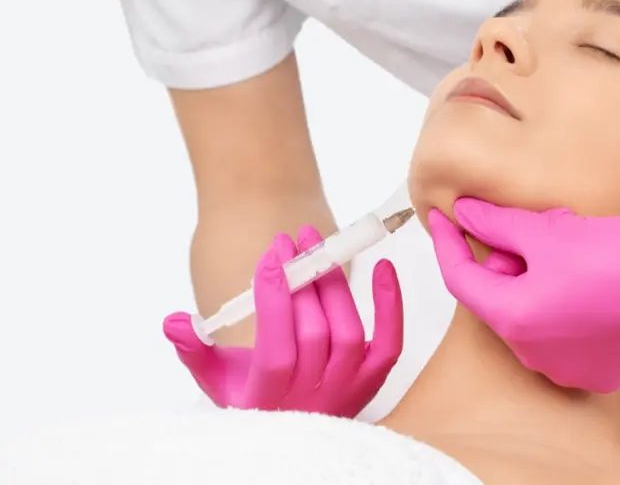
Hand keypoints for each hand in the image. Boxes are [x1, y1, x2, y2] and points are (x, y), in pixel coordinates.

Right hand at [162, 226, 403, 416]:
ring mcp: (348, 389)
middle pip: (314, 332)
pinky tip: (383, 267)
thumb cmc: (255, 398)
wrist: (297, 437)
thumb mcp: (216, 380)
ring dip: (334, 285)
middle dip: (303, 280)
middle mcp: (313, 396)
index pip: (276, 345)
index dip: (275, 297)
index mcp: (269, 396)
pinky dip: (391, 305)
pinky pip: (390, 342)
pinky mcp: (374, 380)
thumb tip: (174, 321)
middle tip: (294, 238)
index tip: (272, 253)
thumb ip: (195, 350)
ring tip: (317, 245)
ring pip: (348, 332)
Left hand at [428, 179, 619, 393]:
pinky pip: (565, 337)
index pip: (462, 279)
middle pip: (499, 301)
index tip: (445, 215)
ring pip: (532, 319)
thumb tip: (465, 213)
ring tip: (562, 250)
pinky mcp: (601, 371)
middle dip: (501, 264)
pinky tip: (587, 280)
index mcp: (516, 320)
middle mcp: (536, 355)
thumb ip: (499, 224)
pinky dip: (563, 308)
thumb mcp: (552, 230)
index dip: (448, 242)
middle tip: (518, 227)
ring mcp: (569, 368)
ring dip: (533, 286)